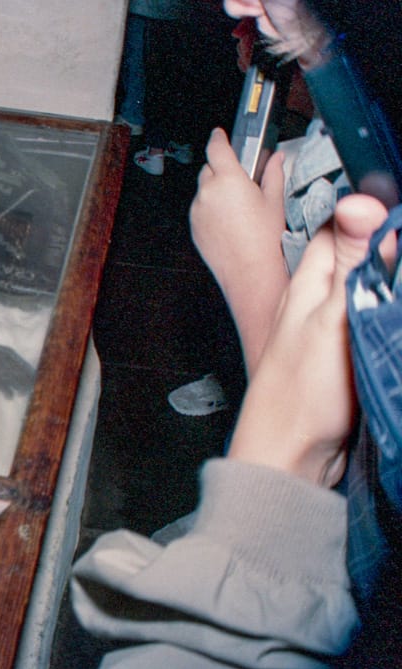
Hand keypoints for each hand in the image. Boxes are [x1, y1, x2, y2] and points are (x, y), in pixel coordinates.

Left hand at [190, 127, 288, 373]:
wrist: (248, 271)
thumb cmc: (264, 237)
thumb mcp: (274, 201)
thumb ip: (273, 174)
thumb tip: (276, 158)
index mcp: (228, 179)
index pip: (216, 148)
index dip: (218, 138)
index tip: (220, 134)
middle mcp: (207, 192)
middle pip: (209, 169)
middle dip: (222, 169)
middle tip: (241, 180)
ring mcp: (197, 210)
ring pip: (203, 190)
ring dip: (215, 190)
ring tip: (237, 206)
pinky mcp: (193, 226)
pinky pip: (199, 209)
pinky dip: (209, 208)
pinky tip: (228, 221)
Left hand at [228, 194, 391, 486]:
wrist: (291, 454)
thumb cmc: (300, 394)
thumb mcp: (331, 319)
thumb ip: (349, 265)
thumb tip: (361, 205)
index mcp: (308, 283)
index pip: (339, 226)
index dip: (370, 209)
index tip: (398, 201)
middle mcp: (317, 299)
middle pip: (358, 253)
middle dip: (385, 240)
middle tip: (401, 231)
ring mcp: (332, 327)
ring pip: (367, 284)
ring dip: (386, 273)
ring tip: (396, 270)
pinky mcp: (346, 354)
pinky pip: (371, 315)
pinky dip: (385, 306)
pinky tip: (392, 309)